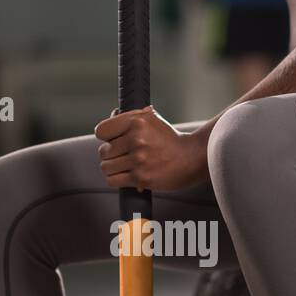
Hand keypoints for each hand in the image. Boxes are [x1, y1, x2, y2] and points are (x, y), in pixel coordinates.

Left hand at [95, 107, 209, 191]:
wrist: (193, 158)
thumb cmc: (172, 140)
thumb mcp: (154, 120)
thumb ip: (132, 116)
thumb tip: (113, 115)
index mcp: (136, 122)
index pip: (102, 132)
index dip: (106, 138)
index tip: (113, 142)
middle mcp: (137, 140)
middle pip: (103, 152)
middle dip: (111, 155)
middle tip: (124, 157)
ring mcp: (139, 160)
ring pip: (106, 167)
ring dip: (113, 169)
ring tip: (125, 167)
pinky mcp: (142, 178)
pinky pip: (113, 181)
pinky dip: (116, 180)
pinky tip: (125, 177)